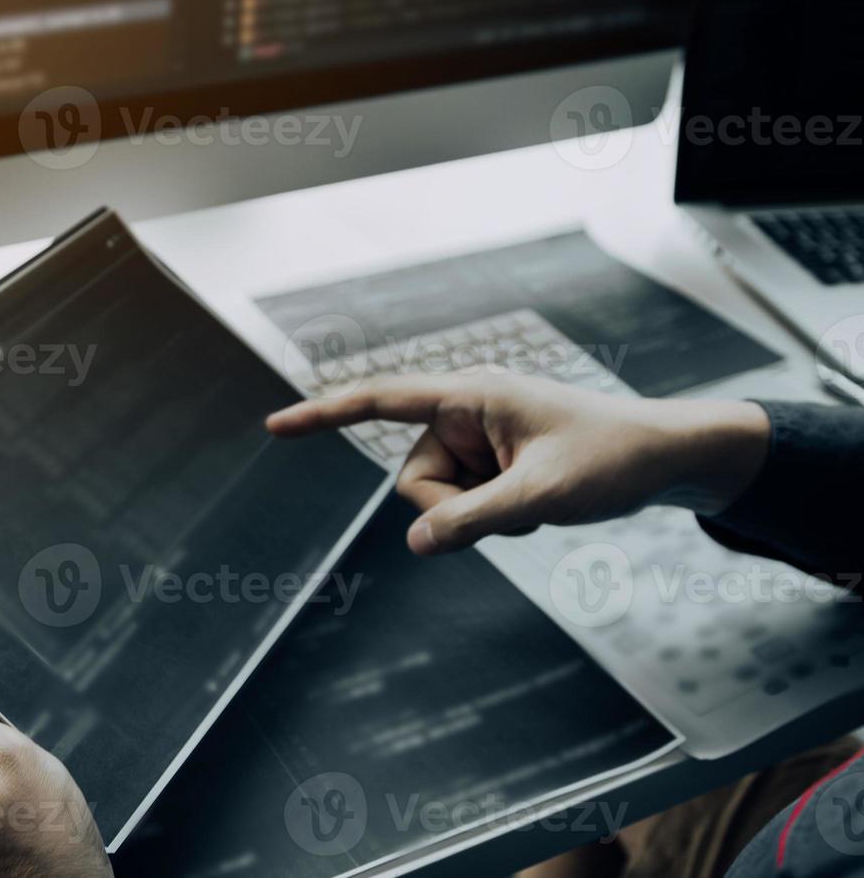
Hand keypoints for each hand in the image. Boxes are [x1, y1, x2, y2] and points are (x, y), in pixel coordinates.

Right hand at [267, 374, 768, 555]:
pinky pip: (462, 503)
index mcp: (470, 395)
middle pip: (415, 477)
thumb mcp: (542, 495)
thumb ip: (472, 520)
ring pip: (438, 497)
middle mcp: (465, 411)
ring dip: (481, 514)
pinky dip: (493, 515)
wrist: (666, 459)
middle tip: (519, 506)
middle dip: (456, 507)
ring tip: (535, 501)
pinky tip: (535, 504)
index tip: (275, 426)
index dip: (324, 415)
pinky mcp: (491, 462)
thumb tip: (414, 546)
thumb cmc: (612, 459)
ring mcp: (478, 439)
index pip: (381, 401)